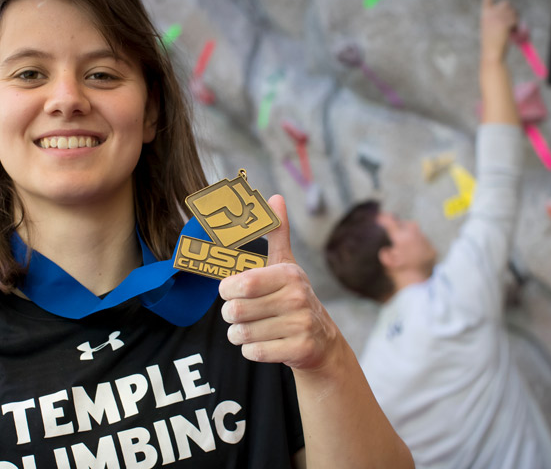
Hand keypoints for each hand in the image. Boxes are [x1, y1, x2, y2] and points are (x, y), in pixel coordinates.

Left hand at [219, 194, 340, 370]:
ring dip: (239, 334)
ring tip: (250, 329)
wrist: (322, 342)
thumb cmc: (294, 299)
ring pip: (242, 334)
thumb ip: (278, 234)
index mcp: (289, 274)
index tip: (230, 291)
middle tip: (239, 314)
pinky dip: (251, 350)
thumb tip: (275, 198)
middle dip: (230, 315)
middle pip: (237, 310)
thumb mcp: (287, 266)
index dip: (227, 289)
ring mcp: (301, 325)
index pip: (243, 283)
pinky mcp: (300, 349)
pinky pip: (254, 352)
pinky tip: (263, 343)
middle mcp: (298, 298)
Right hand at [481, 0, 518, 63]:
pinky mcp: (504, 22)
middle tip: (512, 23)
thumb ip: (499, 19)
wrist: (491, 54)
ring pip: (513, 11)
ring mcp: (497, 17)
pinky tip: (511, 33)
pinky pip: (516, 19)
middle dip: (511, 11)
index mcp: (485, 15)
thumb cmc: (492, 45)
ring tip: (510, 31)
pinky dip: (517, 26)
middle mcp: (490, 13)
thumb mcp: (491, 29)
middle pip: (507, 3)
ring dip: (515, 19)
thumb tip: (513, 15)